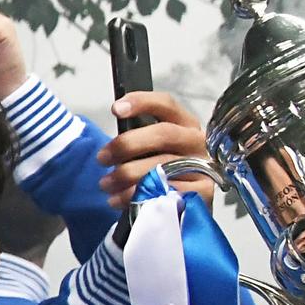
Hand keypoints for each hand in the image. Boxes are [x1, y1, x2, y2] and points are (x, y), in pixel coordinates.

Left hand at [97, 91, 213, 210]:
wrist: (185, 202)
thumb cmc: (161, 168)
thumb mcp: (150, 149)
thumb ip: (136, 141)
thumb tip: (109, 149)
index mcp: (184, 124)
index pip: (167, 104)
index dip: (142, 102)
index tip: (116, 109)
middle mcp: (196, 141)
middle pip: (163, 134)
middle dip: (127, 144)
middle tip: (102, 158)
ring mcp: (202, 165)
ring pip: (162, 165)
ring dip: (127, 175)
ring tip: (105, 184)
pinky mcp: (202, 190)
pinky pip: (166, 192)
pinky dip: (136, 196)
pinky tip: (118, 200)